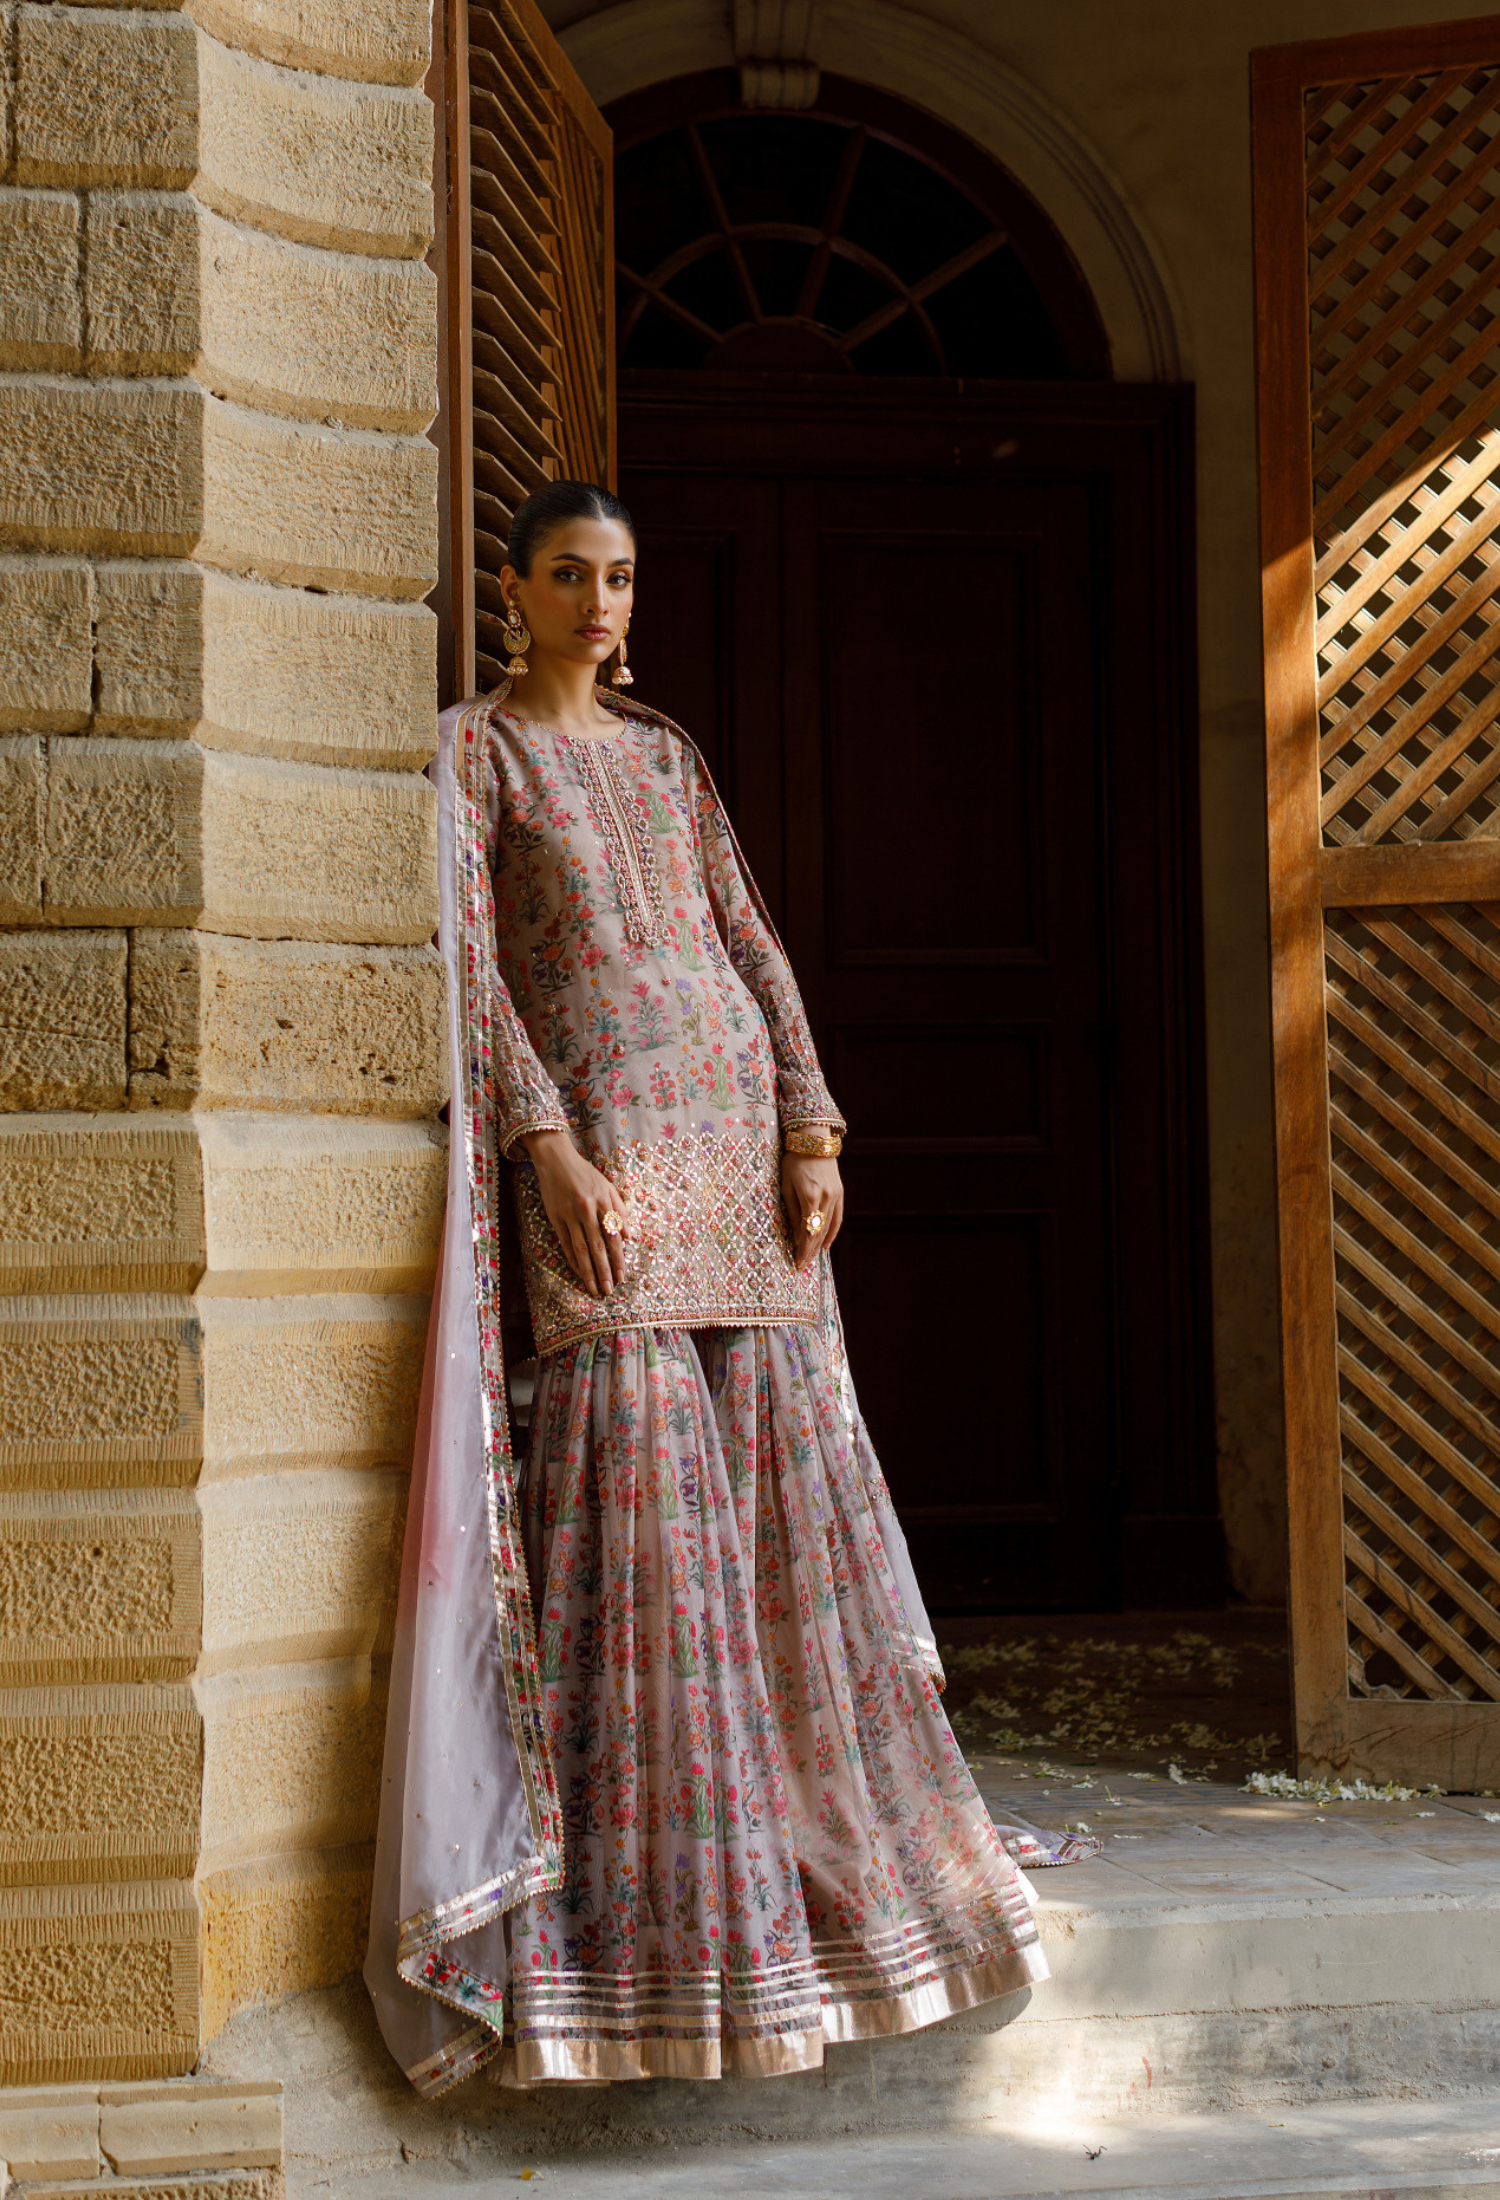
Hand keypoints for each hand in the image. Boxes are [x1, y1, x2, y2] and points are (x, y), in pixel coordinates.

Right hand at [521, 1129, 627, 1297]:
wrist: (557, 1159)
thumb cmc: (586, 1174)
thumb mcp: (608, 1187)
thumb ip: (620, 1210)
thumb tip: (629, 1236)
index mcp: (604, 1202)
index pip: (613, 1236)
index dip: (618, 1258)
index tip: (622, 1276)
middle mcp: (587, 1209)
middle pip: (598, 1246)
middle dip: (604, 1270)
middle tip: (609, 1289)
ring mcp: (569, 1214)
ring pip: (580, 1249)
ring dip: (588, 1271)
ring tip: (593, 1288)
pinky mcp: (555, 1217)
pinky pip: (565, 1243)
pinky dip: (572, 1259)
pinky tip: (578, 1271)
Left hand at [781, 1154, 842, 1269]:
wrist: (813, 1140)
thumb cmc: (794, 1160)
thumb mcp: (786, 1185)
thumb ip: (792, 1211)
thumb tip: (796, 1234)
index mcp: (810, 1197)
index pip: (807, 1231)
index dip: (803, 1250)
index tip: (798, 1263)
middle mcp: (826, 1198)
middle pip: (819, 1232)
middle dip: (809, 1251)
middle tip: (802, 1265)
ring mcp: (835, 1196)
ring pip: (828, 1227)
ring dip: (819, 1244)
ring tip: (811, 1257)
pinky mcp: (840, 1192)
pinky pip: (837, 1217)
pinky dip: (832, 1232)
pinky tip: (825, 1244)